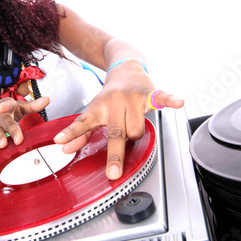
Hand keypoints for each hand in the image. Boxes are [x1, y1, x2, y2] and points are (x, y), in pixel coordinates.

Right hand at [0, 96, 49, 149]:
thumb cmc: (7, 112)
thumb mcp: (19, 107)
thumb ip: (33, 105)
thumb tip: (47, 99)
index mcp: (8, 107)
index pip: (7, 105)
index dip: (4, 106)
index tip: (1, 107)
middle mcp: (0, 118)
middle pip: (6, 124)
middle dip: (12, 131)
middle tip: (18, 140)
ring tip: (3, 145)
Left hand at [53, 60, 183, 179]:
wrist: (124, 67)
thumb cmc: (109, 95)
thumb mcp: (94, 112)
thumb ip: (81, 132)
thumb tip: (65, 148)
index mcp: (98, 107)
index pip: (83, 122)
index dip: (72, 133)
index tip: (61, 142)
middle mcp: (114, 102)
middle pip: (116, 133)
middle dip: (116, 154)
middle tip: (113, 173)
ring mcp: (132, 97)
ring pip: (137, 129)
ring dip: (136, 134)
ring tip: (132, 124)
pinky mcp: (149, 93)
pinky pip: (161, 98)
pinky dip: (170, 101)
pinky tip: (179, 103)